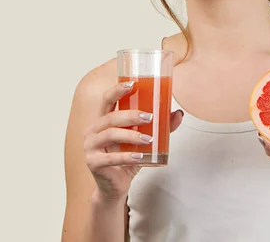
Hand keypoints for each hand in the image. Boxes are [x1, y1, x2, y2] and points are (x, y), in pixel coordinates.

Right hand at [83, 82, 183, 200]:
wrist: (116, 185)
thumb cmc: (128, 157)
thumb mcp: (144, 140)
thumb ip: (160, 127)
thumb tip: (178, 114)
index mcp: (103, 120)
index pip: (107, 100)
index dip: (117, 90)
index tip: (133, 84)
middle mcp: (93, 130)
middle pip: (110, 117)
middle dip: (130, 115)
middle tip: (149, 116)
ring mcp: (90, 147)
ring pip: (110, 135)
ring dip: (131, 135)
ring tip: (148, 138)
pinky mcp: (93, 163)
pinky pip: (110, 158)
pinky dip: (126, 156)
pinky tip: (139, 156)